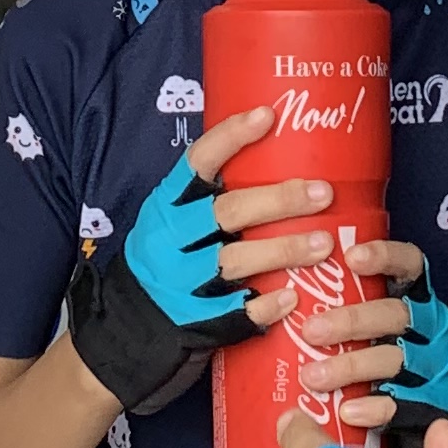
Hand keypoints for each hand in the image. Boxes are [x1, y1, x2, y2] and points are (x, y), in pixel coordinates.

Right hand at [68, 109, 338, 413]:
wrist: (123, 331)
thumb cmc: (165, 264)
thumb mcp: (173, 223)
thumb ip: (211, 200)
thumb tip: (278, 158)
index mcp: (167, 205)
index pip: (198, 161)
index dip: (232, 136)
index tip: (268, 116)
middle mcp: (170, 239)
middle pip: (228, 211)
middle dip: (279, 199)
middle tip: (323, 192)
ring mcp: (179, 282)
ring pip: (234, 261)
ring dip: (282, 250)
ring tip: (324, 243)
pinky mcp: (191, 322)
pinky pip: (233, 313)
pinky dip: (264, 306)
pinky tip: (292, 298)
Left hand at [291, 232, 421, 431]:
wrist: (431, 405)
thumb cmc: (386, 348)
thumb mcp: (378, 316)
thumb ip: (347, 300)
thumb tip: (281, 290)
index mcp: (416, 297)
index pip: (410, 264)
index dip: (385, 257)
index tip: (350, 257)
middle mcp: (427, 327)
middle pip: (394, 314)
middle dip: (351, 320)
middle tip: (310, 330)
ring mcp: (428, 366)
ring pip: (393, 359)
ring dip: (350, 366)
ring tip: (312, 376)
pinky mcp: (425, 402)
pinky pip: (399, 403)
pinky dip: (372, 406)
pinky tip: (347, 410)